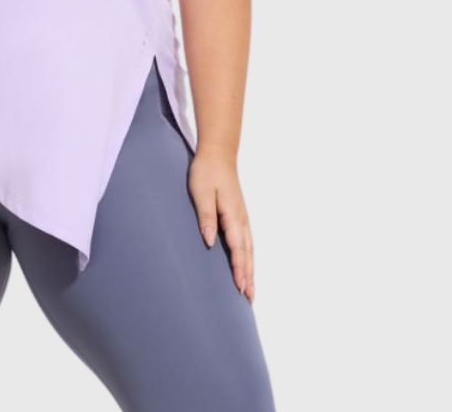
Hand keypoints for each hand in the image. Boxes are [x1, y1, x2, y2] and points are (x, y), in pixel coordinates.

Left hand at [188, 148, 254, 302]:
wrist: (218, 154)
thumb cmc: (207, 172)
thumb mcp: (201, 192)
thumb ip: (206, 217)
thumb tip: (209, 242)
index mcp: (232, 215)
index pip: (236, 248)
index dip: (238, 269)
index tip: (240, 288)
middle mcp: (241, 219)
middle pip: (247, 252)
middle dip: (247, 275)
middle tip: (248, 297)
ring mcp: (242, 217)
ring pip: (249, 248)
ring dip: (249, 268)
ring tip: (249, 289)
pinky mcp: (239, 214)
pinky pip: (246, 241)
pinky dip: (248, 256)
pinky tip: (246, 264)